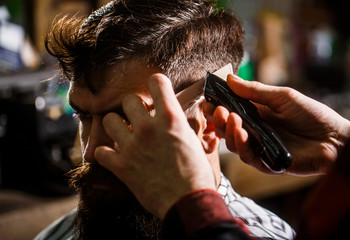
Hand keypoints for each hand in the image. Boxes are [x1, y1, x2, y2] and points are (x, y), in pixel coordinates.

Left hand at [95, 73, 215, 218]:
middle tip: (139, 119)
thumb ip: (181, 126)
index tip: (155, 91)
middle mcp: (148, 127)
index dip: (156, 83)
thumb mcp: (194, 142)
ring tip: (123, 135)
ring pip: (109, 120)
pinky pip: (100, 151)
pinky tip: (114, 157)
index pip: (157, 82)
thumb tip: (176, 118)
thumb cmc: (197, 174)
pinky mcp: (121, 166)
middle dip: (133, 107)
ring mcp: (132, 146)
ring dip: (116, 126)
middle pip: (128, 100)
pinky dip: (106, 154)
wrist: (188, 202)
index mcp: (171, 119)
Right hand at [204, 74, 349, 174]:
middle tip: (217, 109)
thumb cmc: (311, 115)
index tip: (208, 99)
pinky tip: (241, 133)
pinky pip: (247, 156)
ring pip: (233, 143)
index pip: (229, 110)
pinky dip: (241, 145)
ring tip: (231, 118)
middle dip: (218, 119)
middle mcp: (254, 131)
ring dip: (227, 131)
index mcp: (256, 114)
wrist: (335, 138)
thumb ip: (255, 91)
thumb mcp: (282, 97)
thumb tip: (230, 78)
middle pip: (226, 128)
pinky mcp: (266, 162)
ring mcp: (259, 147)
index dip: (216, 106)